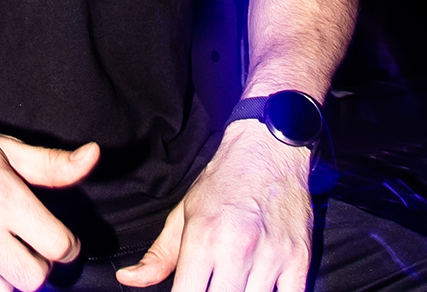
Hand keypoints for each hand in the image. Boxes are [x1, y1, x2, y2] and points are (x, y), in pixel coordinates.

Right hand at [0, 102, 98, 291]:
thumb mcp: (0, 146)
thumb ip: (49, 163)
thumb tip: (93, 157)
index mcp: (2, 194)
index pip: (58, 246)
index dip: (66, 247)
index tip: (58, 243)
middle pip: (33, 278)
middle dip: (38, 267)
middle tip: (27, 251)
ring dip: (6, 282)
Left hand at [117, 122, 314, 291]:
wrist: (269, 149)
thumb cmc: (224, 183)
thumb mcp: (183, 214)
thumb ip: (158, 255)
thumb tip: (127, 279)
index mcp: (202, 239)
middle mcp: (236, 249)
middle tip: (209, 289)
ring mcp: (271, 256)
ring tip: (233, 288)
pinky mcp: (299, 259)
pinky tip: (261, 291)